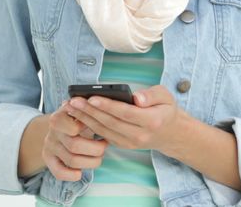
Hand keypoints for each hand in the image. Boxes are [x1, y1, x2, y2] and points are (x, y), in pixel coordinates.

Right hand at [42, 102, 108, 180]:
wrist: (57, 126)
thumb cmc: (76, 117)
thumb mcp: (81, 109)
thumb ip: (89, 110)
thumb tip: (102, 106)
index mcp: (59, 117)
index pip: (74, 127)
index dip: (89, 130)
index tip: (99, 128)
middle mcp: (52, 132)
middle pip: (75, 146)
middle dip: (96, 149)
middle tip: (104, 145)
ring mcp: (49, 146)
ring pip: (72, 160)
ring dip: (90, 162)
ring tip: (99, 156)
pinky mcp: (48, 159)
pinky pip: (58, 172)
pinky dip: (71, 175)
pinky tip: (80, 172)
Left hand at [67, 85, 181, 152]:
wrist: (170, 134)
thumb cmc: (165, 110)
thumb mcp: (166, 96)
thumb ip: (152, 95)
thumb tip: (136, 97)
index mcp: (152, 121)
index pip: (125, 113)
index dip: (107, 106)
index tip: (92, 97)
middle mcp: (140, 135)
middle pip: (110, 122)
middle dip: (90, 111)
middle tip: (73, 101)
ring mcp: (130, 142)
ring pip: (104, 130)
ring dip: (85, 118)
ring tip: (71, 107)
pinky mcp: (122, 145)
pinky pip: (103, 135)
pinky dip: (89, 125)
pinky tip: (79, 115)